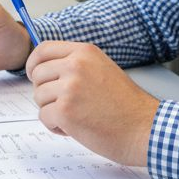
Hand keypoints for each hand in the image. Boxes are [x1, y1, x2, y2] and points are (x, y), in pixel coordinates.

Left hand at [25, 41, 159, 166]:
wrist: (144, 128)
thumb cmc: (127, 105)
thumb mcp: (102, 69)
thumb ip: (77, 65)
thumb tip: (46, 69)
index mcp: (84, 52)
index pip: (43, 49)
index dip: (34, 64)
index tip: (35, 75)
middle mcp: (75, 65)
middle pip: (38, 75)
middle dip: (46, 92)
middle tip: (66, 104)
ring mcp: (69, 88)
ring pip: (39, 97)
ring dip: (52, 110)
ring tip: (77, 117)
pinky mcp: (65, 111)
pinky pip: (44, 117)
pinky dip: (56, 126)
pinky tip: (76, 128)